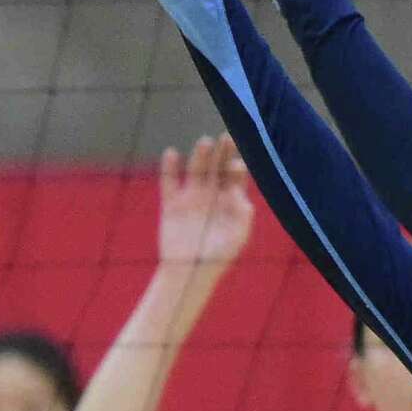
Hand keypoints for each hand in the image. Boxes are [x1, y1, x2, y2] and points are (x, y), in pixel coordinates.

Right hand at [158, 135, 253, 267]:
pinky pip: (169, 182)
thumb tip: (238, 193)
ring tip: (205, 143)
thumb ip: (242, 214)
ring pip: (196, 170)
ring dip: (200, 156)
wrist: (189, 273)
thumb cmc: (218, 256)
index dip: (237, 167)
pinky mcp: (172, 203)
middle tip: (227, 137)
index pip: (236, 177)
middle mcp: (212, 194)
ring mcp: (191, 197)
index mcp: (230, 200)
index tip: (237, 164)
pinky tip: (172, 154)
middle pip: (218, 167)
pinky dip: (169, 168)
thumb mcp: (238, 237)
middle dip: (222, 153)